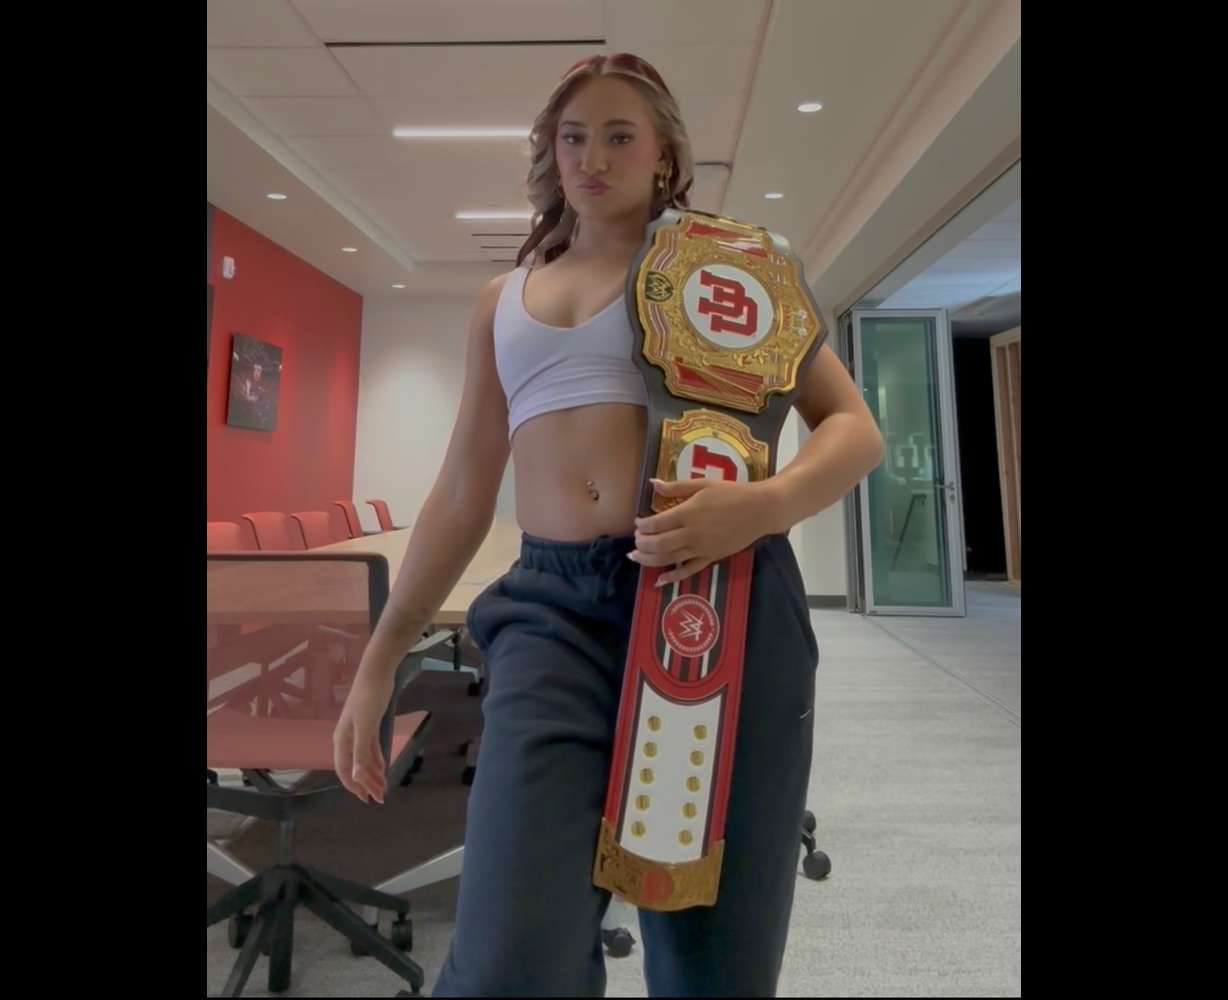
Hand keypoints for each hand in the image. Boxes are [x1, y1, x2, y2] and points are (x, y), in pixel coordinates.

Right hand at [332, 671, 392, 804]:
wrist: (376, 673)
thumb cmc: (369, 699)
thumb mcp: (365, 727)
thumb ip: (360, 753)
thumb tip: (356, 778)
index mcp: (342, 740)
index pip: (344, 769)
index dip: (353, 785)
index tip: (365, 798)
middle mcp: (347, 738)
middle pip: (355, 766)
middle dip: (366, 783)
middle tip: (379, 798)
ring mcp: (358, 732)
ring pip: (364, 758)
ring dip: (373, 774)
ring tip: (383, 788)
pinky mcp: (369, 725)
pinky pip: (371, 748)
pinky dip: (376, 759)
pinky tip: (383, 769)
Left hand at [629, 477, 775, 586]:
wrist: (759, 509)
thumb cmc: (731, 493)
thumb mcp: (702, 484)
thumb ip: (676, 487)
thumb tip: (652, 483)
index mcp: (688, 513)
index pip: (656, 524)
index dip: (642, 525)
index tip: (638, 522)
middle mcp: (691, 534)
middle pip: (658, 544)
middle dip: (642, 543)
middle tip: (635, 540)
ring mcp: (701, 549)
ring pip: (668, 559)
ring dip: (648, 560)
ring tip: (635, 557)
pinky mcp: (710, 558)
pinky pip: (689, 571)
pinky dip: (673, 577)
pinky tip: (660, 580)